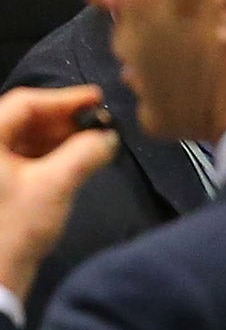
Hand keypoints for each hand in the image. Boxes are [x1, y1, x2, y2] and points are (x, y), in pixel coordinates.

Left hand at [0, 85, 117, 299]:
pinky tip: (74, 162)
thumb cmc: (14, 230)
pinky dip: (49, 156)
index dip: (64, 99)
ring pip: (23, 139)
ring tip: (91, 143)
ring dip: (58, 139)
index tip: (98, 99)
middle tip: (98, 124)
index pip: (24, 103)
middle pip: (23, 119)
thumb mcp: (55, 185)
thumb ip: (85, 152)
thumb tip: (108, 136)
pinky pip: (21, 158)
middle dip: (63, 120)